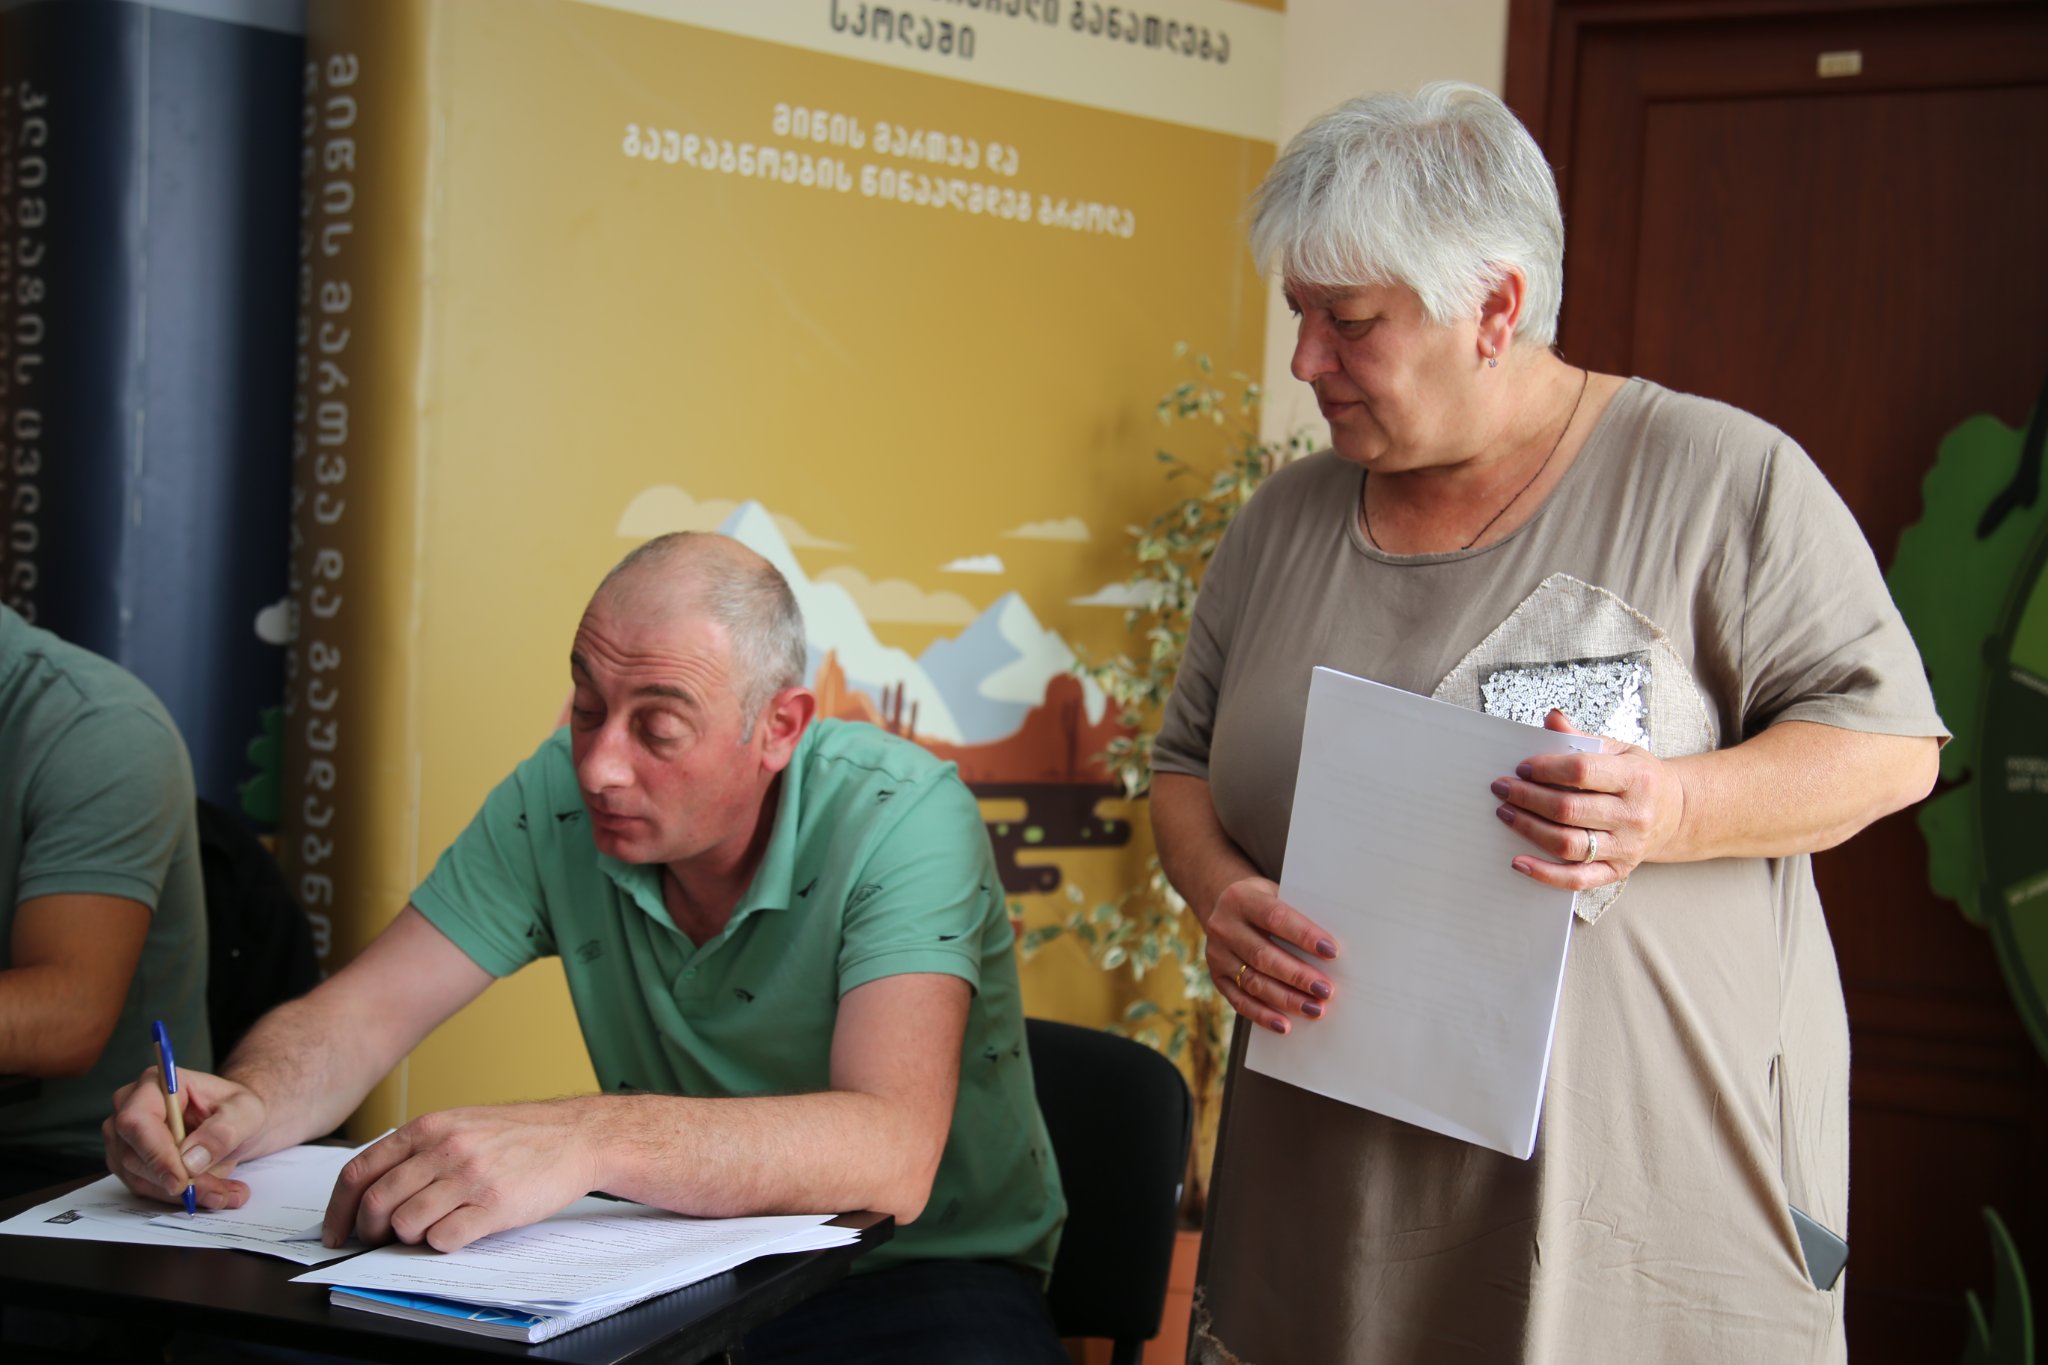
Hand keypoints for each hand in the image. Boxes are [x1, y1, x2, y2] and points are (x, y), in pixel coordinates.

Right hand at [103, 1066, 261, 1209]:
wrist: (235, 1122)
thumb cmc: (236, 1109)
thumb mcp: (246, 1112)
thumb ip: (223, 1131)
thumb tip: (190, 1160)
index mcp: (155, 1084)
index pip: (137, 1121)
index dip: (156, 1154)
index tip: (181, 1180)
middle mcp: (130, 1108)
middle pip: (135, 1156)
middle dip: (178, 1180)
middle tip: (218, 1193)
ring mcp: (125, 1138)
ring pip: (140, 1178)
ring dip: (183, 1193)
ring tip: (223, 1193)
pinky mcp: (130, 1163)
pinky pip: (146, 1189)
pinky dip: (178, 1197)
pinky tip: (210, 1193)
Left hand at [323, 1101, 602, 1251]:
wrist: (576, 1135)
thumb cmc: (518, 1134)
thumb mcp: (461, 1123)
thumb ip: (418, 1149)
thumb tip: (372, 1190)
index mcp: (430, 1126)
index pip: (360, 1172)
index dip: (339, 1209)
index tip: (337, 1231)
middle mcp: (445, 1148)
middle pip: (377, 1203)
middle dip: (370, 1231)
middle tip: (380, 1239)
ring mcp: (470, 1177)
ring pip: (406, 1225)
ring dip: (410, 1237)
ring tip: (431, 1228)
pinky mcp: (494, 1205)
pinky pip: (443, 1241)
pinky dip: (441, 1245)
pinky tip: (458, 1231)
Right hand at [1202, 875, 1337, 1035]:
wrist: (1225, 907)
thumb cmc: (1265, 903)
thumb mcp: (1277, 894)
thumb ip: (1298, 915)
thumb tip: (1331, 949)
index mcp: (1241, 899)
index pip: (1275, 917)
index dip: (1304, 935)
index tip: (1331, 951)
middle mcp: (1223, 927)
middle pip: (1263, 955)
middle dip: (1297, 976)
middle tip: (1325, 990)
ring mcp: (1217, 954)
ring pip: (1253, 982)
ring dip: (1286, 999)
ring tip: (1314, 1009)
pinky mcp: (1217, 977)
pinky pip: (1239, 1001)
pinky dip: (1262, 1015)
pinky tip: (1284, 1025)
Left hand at [1490, 710, 1685, 889]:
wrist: (1674, 813)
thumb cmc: (1638, 777)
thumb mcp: (1618, 750)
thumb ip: (1581, 738)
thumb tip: (1551, 719)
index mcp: (1635, 778)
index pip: (1582, 771)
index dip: (1546, 769)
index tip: (1521, 767)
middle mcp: (1634, 816)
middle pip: (1569, 810)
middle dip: (1528, 798)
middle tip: (1501, 788)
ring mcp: (1626, 847)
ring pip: (1568, 844)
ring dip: (1529, 829)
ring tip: (1505, 813)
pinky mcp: (1616, 871)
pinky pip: (1576, 879)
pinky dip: (1544, 873)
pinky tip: (1518, 861)